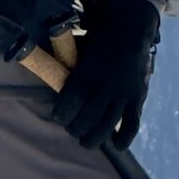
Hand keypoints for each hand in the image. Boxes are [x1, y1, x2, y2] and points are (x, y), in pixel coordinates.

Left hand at [51, 0, 160, 148]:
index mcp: (88, 71)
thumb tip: (41, 75)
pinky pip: (132, 123)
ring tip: (85, 141)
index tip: (58, 117)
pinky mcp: (138, 98)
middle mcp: (106, 84)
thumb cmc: (93, 43)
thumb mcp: (75, 49)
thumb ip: (63, 66)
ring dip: (94, 137)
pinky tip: (116, 145)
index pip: (72, 100)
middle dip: (76, 128)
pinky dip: (124, 137)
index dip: (62, 113)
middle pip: (88, 117)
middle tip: (71, 129)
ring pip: (108, 124)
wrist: (127, 32)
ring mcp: (123, 93)